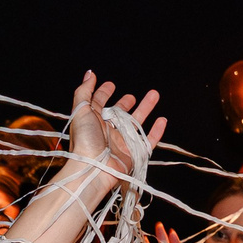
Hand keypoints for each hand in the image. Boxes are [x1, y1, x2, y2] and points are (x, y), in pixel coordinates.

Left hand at [61, 74, 164, 202]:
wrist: (93, 168)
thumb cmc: (85, 140)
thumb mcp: (80, 111)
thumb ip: (84, 91)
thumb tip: (90, 74)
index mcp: (94, 121)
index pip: (99, 103)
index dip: (104, 93)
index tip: (110, 85)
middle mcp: (108, 131)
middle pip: (120, 113)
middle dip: (125, 103)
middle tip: (131, 96)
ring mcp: (122, 143)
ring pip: (137, 123)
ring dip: (146, 109)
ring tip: (154, 95)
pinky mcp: (134, 154)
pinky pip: (148, 142)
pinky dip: (156, 132)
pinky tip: (162, 120)